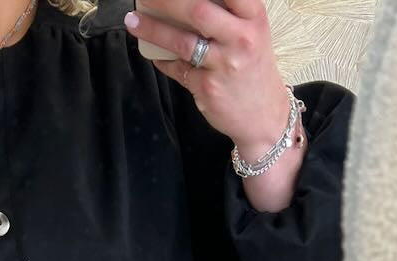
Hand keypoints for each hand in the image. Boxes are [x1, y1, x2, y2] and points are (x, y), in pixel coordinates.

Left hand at [124, 0, 289, 154]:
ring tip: (133, 21)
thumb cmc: (252, 66)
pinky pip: (178, 70)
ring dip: (153, 30)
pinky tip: (153, 53)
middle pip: (198, 11)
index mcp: (253, 16)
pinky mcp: (208, 88)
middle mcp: (241, 38)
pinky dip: (162, 60)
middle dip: (166, 1)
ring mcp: (224, 65)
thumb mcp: (251, 31)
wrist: (264, 114)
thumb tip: (183, 3)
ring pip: (182, 42)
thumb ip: (226, 14)